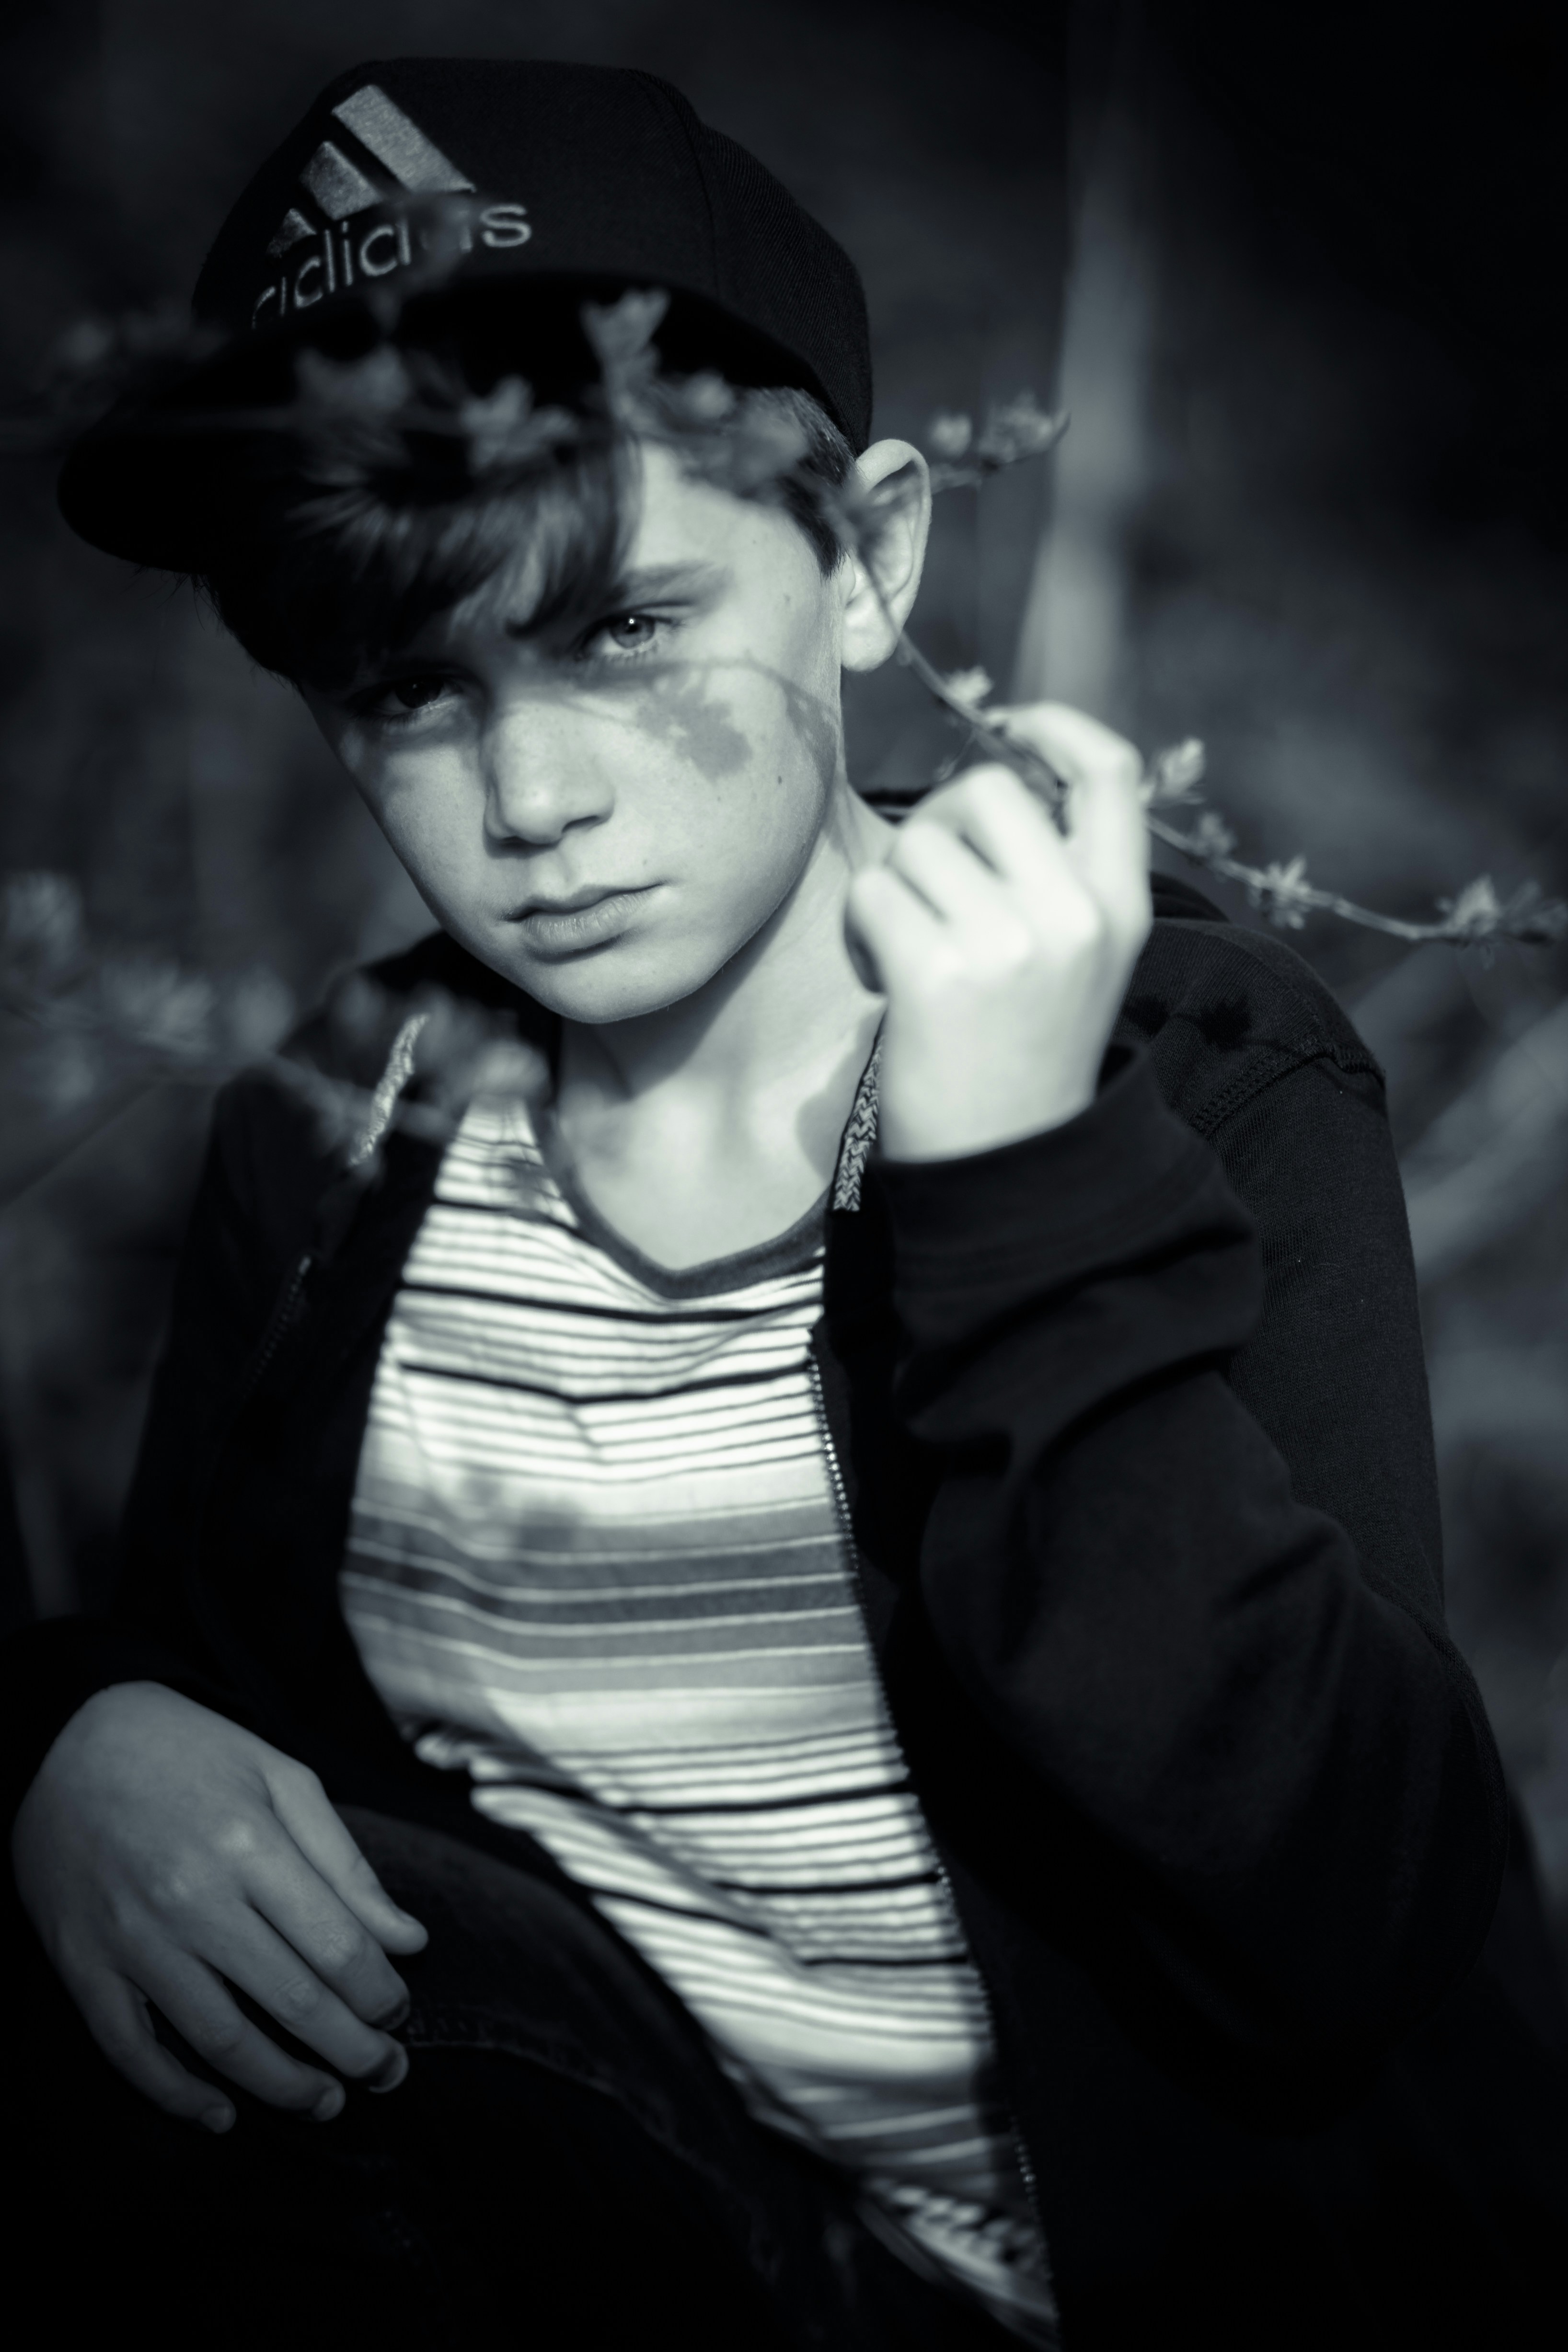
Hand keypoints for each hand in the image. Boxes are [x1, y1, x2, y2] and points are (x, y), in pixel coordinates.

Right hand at [11, 1682, 428, 2131]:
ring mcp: (132, 1938)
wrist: (66, 1742)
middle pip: (292, 2002)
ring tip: (325, 2101)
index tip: (399, 2013)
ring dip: (283, 2086)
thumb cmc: (189, 1755)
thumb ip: (346, 1864)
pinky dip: (177, 2096)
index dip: (380, 1994)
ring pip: (220, 2041)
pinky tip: (220, 2115)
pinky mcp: (83, 1965)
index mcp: (249, 1843)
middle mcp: (191, 1897)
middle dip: (353, 2051)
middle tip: (388, 2075)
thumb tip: (408, 1941)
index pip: (337, 1947)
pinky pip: (131, 2051)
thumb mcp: (282, 1778)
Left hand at [846, 701, 1150, 1160]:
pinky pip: (873, 893)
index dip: (1055, 728)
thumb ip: (1057, 874)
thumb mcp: (1079, 958)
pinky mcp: (939, 972)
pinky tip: (884, 979)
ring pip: (916, 842)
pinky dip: (861, 931)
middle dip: (939, 822)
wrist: (1004, 1164)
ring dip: (894, 889)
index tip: (1009, 725)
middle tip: (930, 887)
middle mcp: (1075, 915)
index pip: (1110, 774)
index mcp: (1121, 906)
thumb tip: (993, 777)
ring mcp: (1009, 942)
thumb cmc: (1022, 1053)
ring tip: (910, 953)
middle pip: (986, 789)